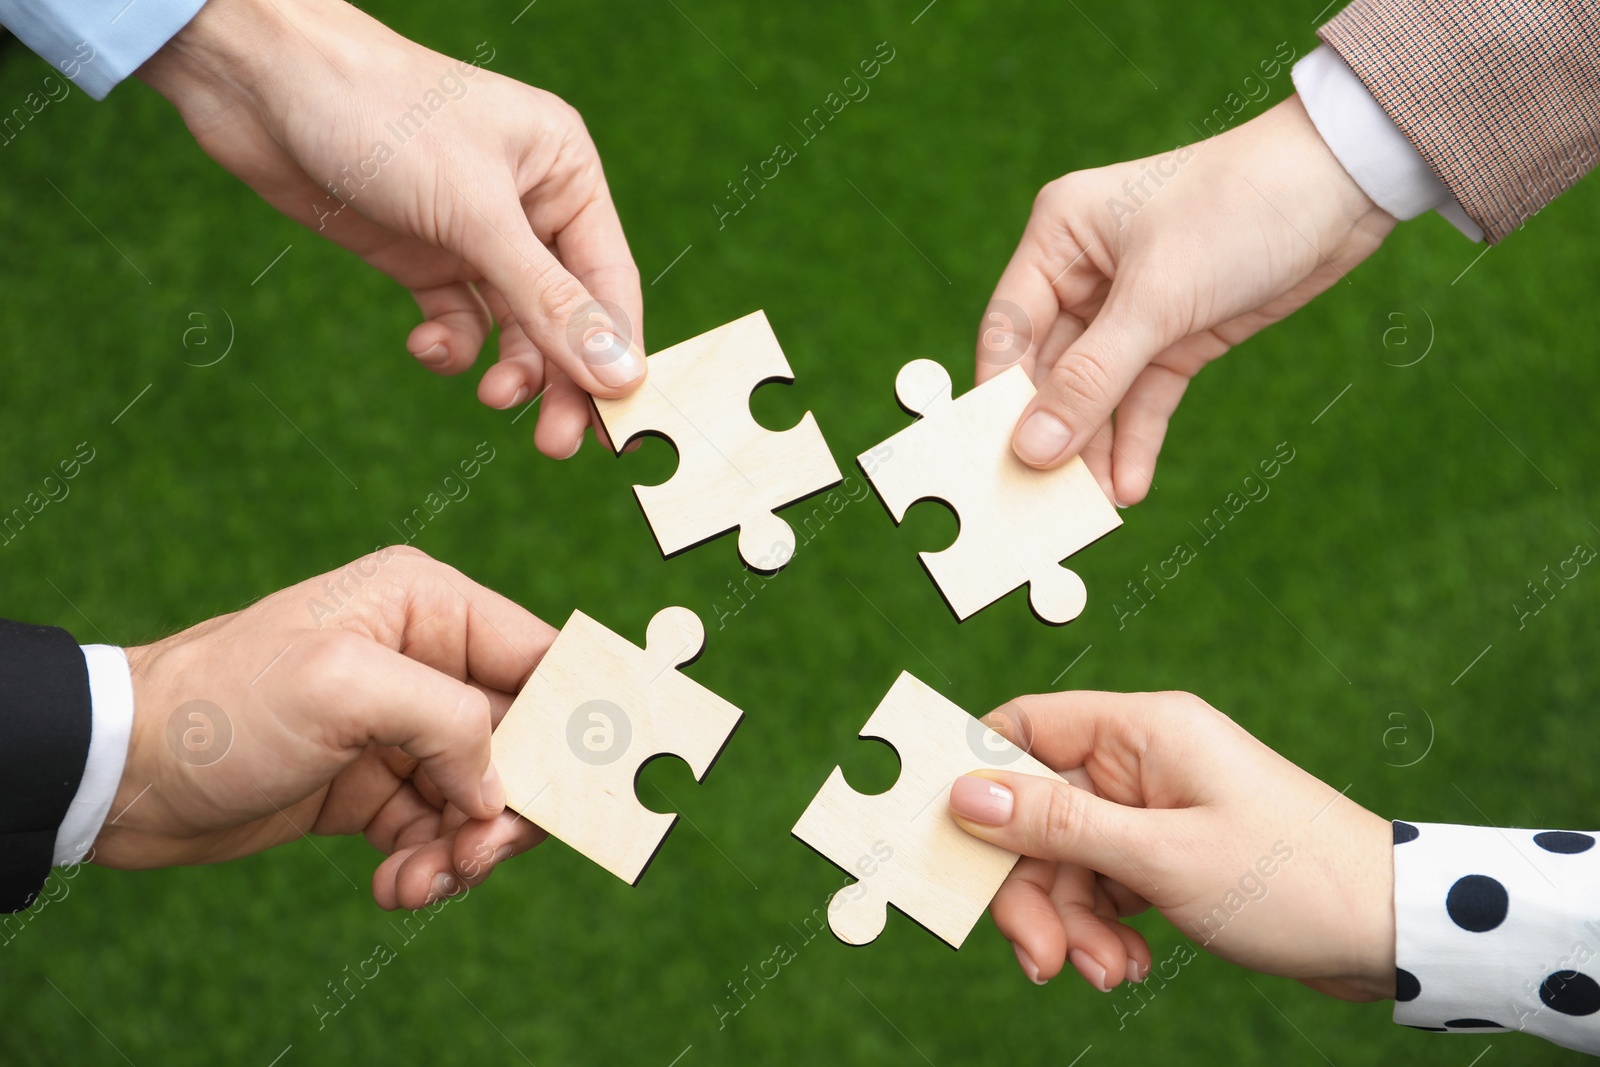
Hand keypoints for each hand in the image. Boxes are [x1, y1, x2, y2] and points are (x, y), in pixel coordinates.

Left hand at [93, 547, 553, 910]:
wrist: (124, 774)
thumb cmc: (223, 704)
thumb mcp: (342, 687)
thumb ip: (448, 718)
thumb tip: (501, 786)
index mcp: (428, 607)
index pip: (541, 657)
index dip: (577, 720)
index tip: (593, 787)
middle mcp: (426, 661)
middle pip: (523, 740)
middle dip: (511, 806)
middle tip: (479, 855)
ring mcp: (402, 728)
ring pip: (484, 796)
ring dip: (464, 849)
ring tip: (420, 883)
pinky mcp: (376, 787)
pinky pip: (437, 831)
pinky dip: (428, 867)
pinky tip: (394, 888)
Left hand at [137, 0, 644, 459]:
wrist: (260, 84)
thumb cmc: (381, 116)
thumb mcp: (474, 214)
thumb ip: (547, 299)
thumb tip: (617, 370)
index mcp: (564, 173)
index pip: (609, 280)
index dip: (615, 350)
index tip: (616, 420)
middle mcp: (529, 206)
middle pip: (567, 314)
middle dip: (562, 378)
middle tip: (558, 444)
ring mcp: (474, 235)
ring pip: (515, 326)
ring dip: (510, 369)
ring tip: (493, 396)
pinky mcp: (422, 256)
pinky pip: (459, 321)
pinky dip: (450, 345)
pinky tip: (426, 344)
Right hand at [949, 690, 1393, 999]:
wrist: (1392, 930)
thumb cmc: (1288, 879)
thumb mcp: (1159, 858)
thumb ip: (1056, 825)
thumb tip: (964, 794)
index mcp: (1140, 731)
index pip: (1023, 728)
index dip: (978, 780)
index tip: (951, 843)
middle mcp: (1141, 760)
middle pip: (1037, 812)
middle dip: (1032, 889)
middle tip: (1040, 958)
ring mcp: (1156, 807)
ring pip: (1067, 858)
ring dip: (1073, 923)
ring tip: (1108, 972)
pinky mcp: (1170, 852)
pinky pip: (1104, 882)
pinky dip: (1105, 928)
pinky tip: (1131, 964)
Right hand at [976, 96, 1394, 503]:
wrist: (1344, 186)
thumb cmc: (1238, 208)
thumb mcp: (1158, 298)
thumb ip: (1091, 378)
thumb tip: (1032, 447)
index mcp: (1059, 236)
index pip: (1007, 330)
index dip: (1001, 397)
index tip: (996, 460)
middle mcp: (1084, 272)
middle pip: (1047, 370)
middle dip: (1052, 432)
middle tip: (1044, 498)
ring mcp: (1130, 308)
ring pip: (1095, 393)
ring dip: (1094, 448)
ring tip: (1090, 505)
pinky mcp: (1176, 335)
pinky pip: (1142, 398)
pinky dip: (1136, 439)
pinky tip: (1129, 484)